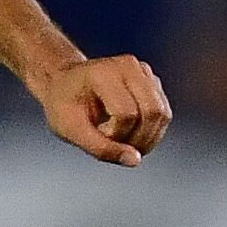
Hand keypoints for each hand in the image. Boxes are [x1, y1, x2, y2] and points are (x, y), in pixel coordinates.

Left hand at [37, 53, 170, 165]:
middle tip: (114, 145)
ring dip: (147, 138)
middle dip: (137, 139)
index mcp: (104, 73)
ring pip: (162, 114)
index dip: (116, 135)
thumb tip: (135, 160)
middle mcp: (129, 66)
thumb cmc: (63, 105)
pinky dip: (150, 131)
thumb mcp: (71, 130)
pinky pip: (163, 113)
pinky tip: (129, 132)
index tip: (98, 136)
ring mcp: (143, 72)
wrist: (64, 84)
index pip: (126, 113)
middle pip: (151, 113)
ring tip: (121, 141)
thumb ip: (101, 147)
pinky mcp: (152, 81)